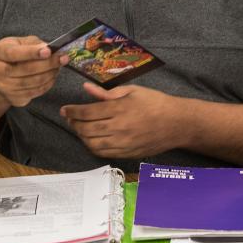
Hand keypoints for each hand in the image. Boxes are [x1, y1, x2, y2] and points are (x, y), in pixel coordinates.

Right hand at [0, 36, 67, 106]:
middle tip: (63, 58)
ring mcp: (4, 87)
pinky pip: (35, 92)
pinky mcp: (14, 99)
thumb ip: (33, 44)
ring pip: (33, 82)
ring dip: (50, 74)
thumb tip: (49, 48)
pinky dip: (48, 84)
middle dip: (48, 64)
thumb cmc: (13, 54)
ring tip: (59, 66)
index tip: (49, 51)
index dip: (32, 53)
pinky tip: (52, 76)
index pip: (14, 53)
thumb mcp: (18, 43)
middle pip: (26, 69)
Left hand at [60, 82, 183, 157]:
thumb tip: (86, 89)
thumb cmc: (155, 102)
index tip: (65, 110)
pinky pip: (104, 153)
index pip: (87, 112)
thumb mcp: (132, 91)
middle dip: (74, 124)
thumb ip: (107, 93)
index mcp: (120, 109)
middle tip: (70, 118)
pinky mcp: (128, 153)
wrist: (177, 124)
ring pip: (93, 144)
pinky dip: (93, 147)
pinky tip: (91, 139)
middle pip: (87, 129)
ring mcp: (123, 143)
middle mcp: (119, 128)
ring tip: (79, 128)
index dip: (72, 112)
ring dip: (82, 137)